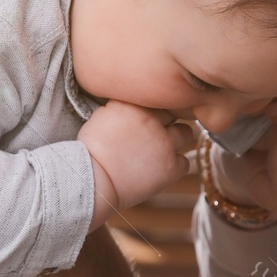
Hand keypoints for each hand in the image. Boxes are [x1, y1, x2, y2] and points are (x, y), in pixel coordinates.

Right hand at [82, 101, 193, 220]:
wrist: (92, 180)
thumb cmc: (90, 152)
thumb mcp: (101, 116)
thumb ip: (122, 108)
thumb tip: (132, 108)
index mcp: (135, 104)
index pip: (159, 96)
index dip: (156, 108)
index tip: (151, 117)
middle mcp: (153, 120)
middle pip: (176, 112)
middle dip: (168, 121)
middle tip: (158, 132)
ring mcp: (165, 143)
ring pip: (186, 133)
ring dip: (177, 139)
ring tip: (161, 150)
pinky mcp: (171, 166)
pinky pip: (185, 161)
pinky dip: (175, 166)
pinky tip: (160, 169)